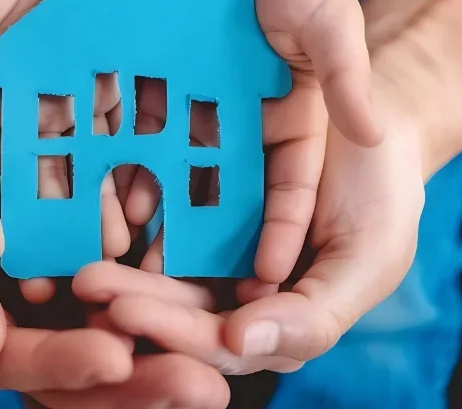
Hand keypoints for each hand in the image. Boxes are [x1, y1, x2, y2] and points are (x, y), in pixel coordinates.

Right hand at [0, 0, 134, 293]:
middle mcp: (14, 113)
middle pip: (25, 183)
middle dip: (44, 228)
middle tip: (63, 277)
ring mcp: (65, 99)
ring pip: (80, 166)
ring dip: (97, 205)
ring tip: (118, 249)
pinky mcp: (112, 80)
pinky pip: (126, 130)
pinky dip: (139, 161)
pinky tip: (155, 196)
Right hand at [0, 54, 230, 406]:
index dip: (57, 361)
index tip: (119, 356)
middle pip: (55, 355)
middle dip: (126, 380)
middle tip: (198, 387)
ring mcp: (25, 247)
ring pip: (90, 318)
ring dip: (151, 340)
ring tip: (214, 357)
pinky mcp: (63, 206)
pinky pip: (111, 253)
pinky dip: (152, 273)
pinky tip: (201, 275)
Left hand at [91, 91, 425, 372]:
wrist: (371, 117)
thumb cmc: (383, 195)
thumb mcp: (368, 258)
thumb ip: (314, 314)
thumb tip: (240, 345)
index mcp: (276, 320)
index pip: (219, 341)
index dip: (174, 330)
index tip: (127, 314)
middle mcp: (237, 292)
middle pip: (178, 306)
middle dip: (132, 298)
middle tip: (87, 284)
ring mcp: (215, 247)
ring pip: (160, 264)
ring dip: (121, 262)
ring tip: (79, 254)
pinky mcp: (198, 197)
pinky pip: (162, 208)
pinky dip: (131, 208)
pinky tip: (95, 204)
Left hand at [124, 0, 379, 283]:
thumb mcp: (332, 21)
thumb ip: (347, 74)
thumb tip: (373, 131)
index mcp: (293, 131)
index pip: (290, 191)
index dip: (280, 232)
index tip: (266, 279)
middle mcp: (240, 133)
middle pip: (223, 196)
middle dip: (203, 242)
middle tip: (181, 292)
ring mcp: (194, 114)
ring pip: (174, 173)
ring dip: (154, 214)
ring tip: (128, 261)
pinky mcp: (152, 88)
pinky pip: (135, 132)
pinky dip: (118, 161)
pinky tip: (96, 194)